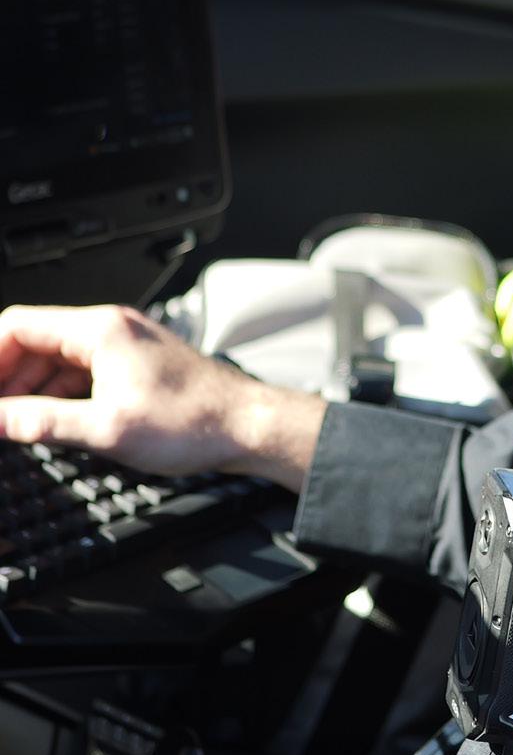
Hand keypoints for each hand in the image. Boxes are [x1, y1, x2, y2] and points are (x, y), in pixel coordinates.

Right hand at [0, 304, 325, 487]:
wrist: (246, 425)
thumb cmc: (193, 422)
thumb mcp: (107, 429)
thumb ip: (42, 422)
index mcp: (100, 330)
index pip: (18, 325)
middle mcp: (111, 328)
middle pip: (34, 341)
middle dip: (4, 376)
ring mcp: (124, 345)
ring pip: (56, 358)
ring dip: (28, 387)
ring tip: (11, 422)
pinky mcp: (134, 364)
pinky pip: (80, 371)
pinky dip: (57, 393)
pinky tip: (49, 420)